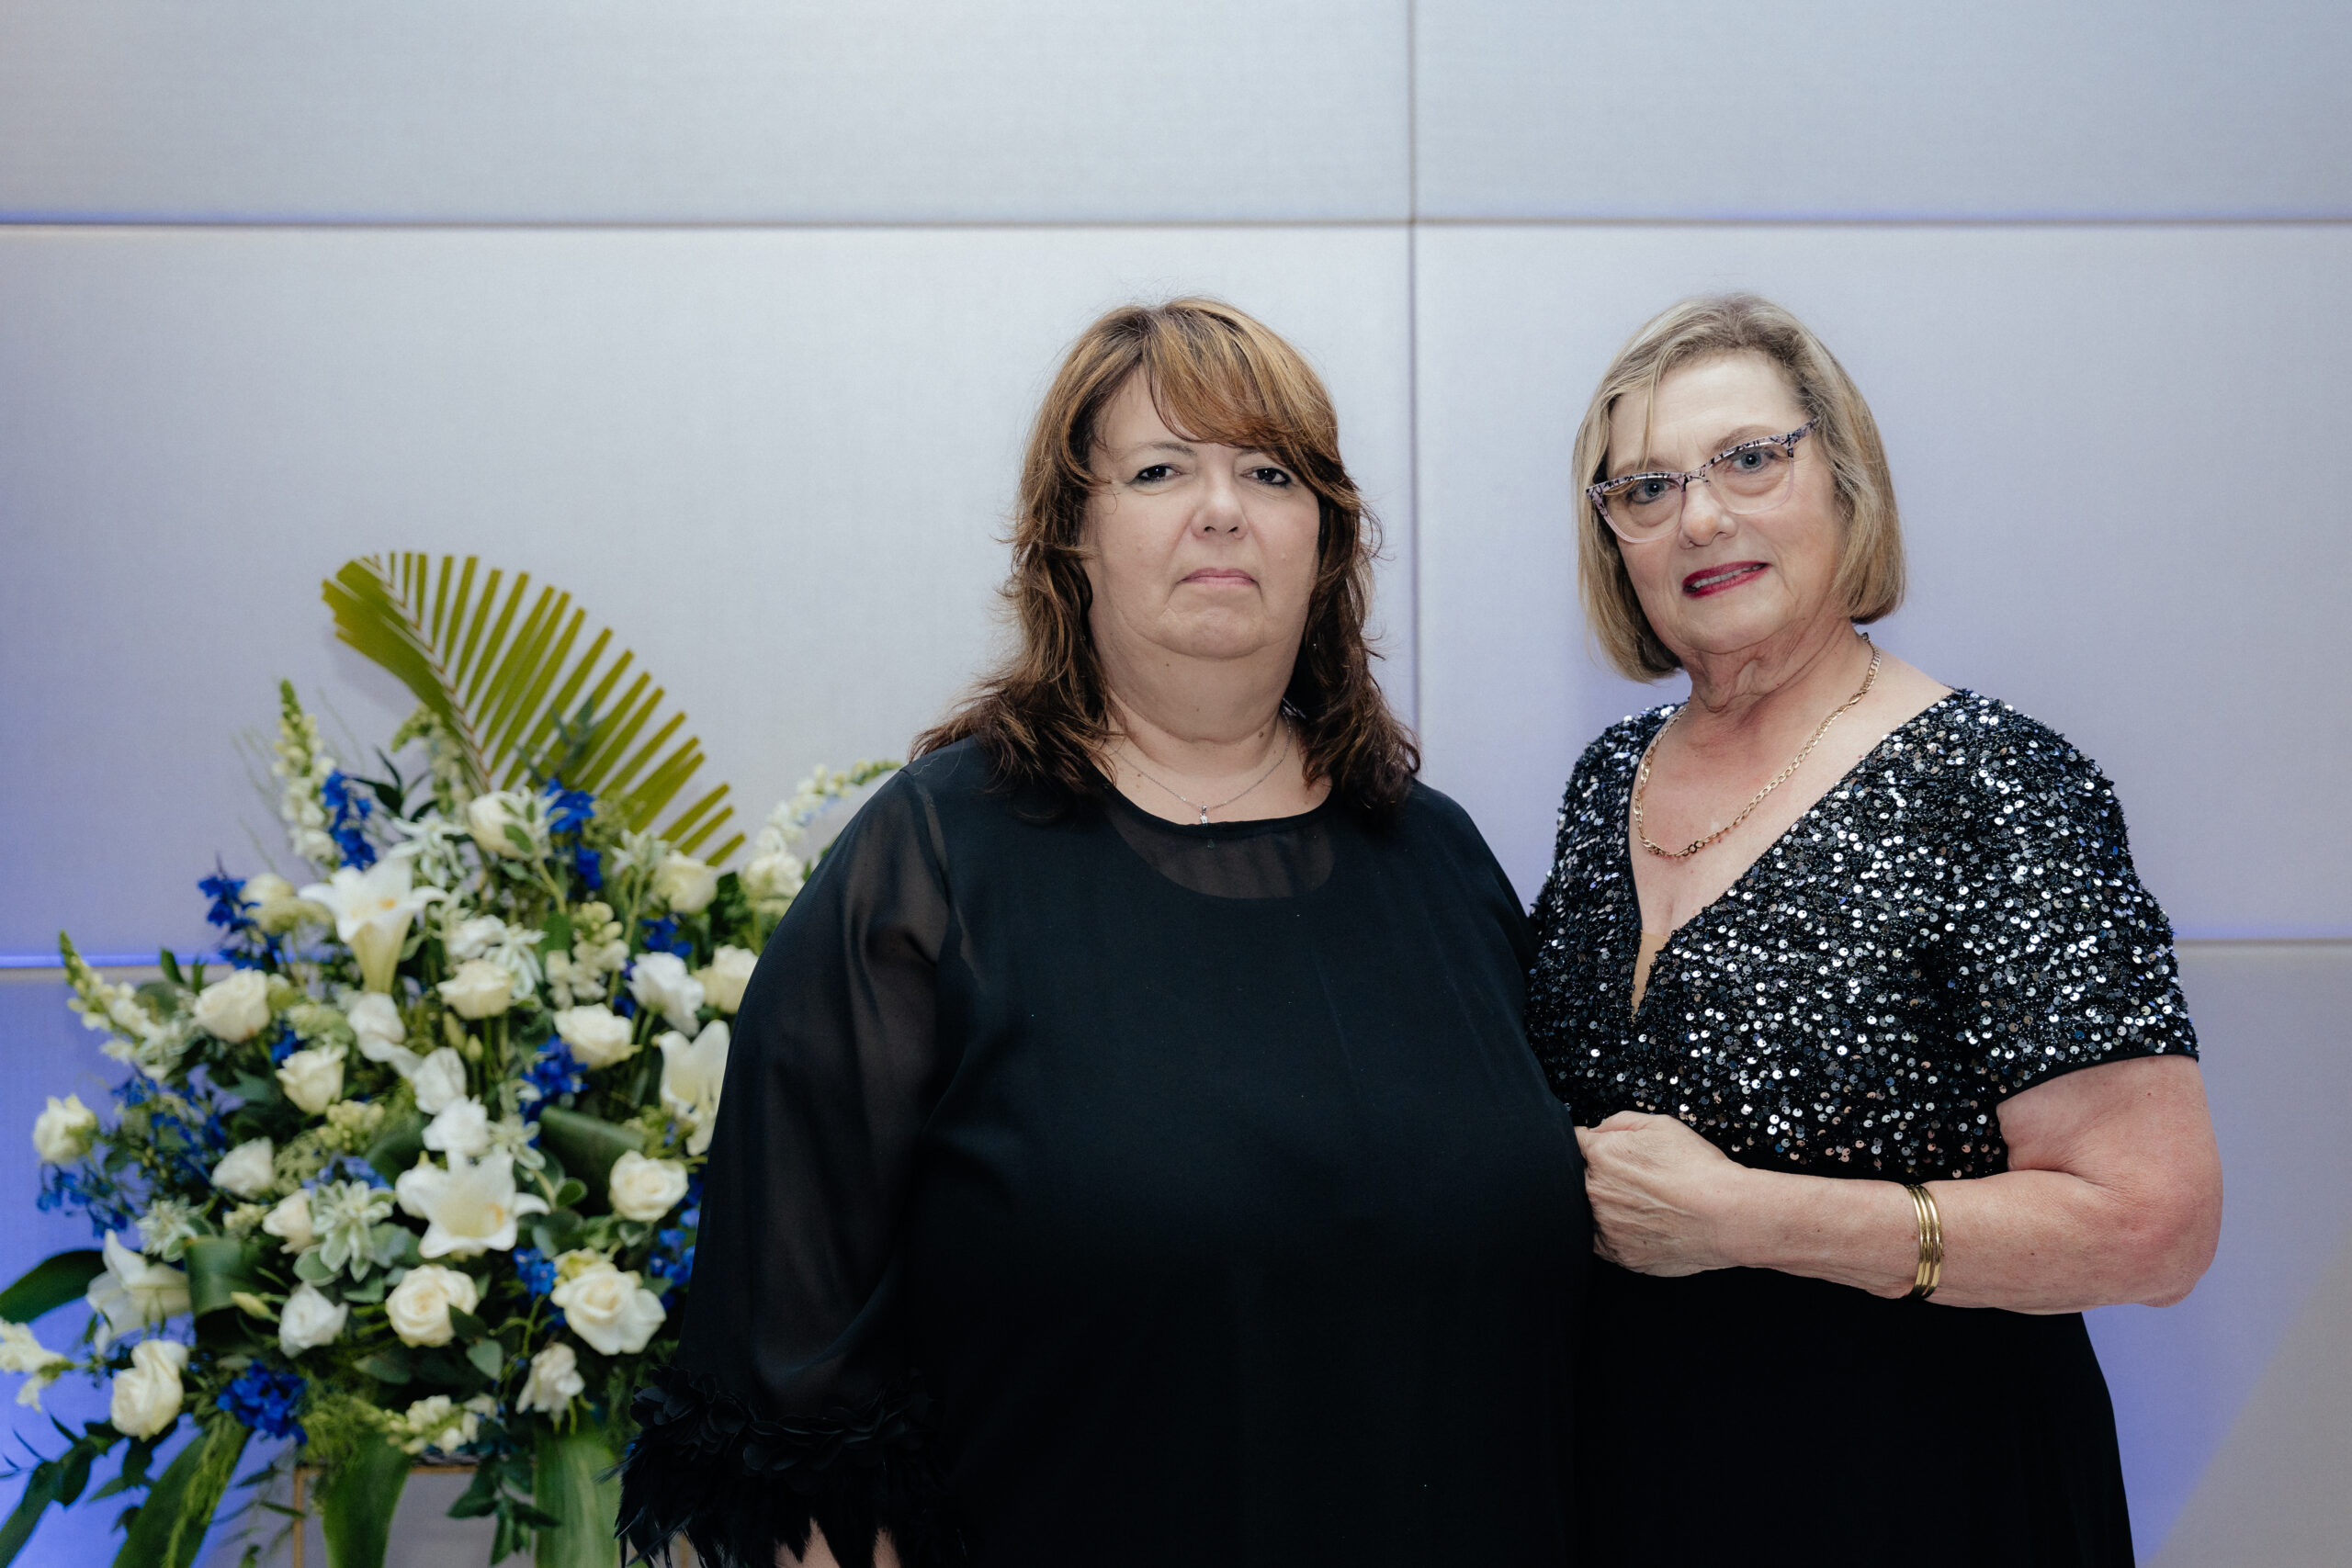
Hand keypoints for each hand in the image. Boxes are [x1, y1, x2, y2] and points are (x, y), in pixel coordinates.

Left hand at [1574, 1111, 1751, 1275]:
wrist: (1727, 1216)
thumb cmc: (1699, 1170)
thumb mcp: (1661, 1125)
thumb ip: (1619, 1123)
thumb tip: (1597, 1131)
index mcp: (1600, 1156)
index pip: (1574, 1144)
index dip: (1588, 1146)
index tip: (1597, 1151)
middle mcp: (1595, 1192)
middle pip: (1580, 1179)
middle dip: (1598, 1176)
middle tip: (1633, 1180)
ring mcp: (1605, 1226)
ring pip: (1590, 1212)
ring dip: (1606, 1207)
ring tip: (1641, 1204)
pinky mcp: (1619, 1254)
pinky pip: (1604, 1241)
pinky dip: (1615, 1233)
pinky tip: (1641, 1224)